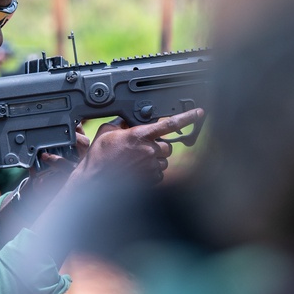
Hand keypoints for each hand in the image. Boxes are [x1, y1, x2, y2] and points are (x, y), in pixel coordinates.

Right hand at [69, 108, 204, 185]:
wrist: (95, 179)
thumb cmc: (99, 157)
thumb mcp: (107, 132)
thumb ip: (122, 124)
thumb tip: (128, 122)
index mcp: (140, 135)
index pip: (170, 124)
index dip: (188, 117)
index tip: (199, 113)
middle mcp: (149, 150)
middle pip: (168, 146)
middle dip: (160, 147)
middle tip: (145, 149)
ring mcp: (151, 166)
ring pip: (164, 161)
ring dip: (156, 160)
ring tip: (138, 161)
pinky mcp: (150, 179)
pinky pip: (159, 174)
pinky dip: (152, 172)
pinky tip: (138, 171)